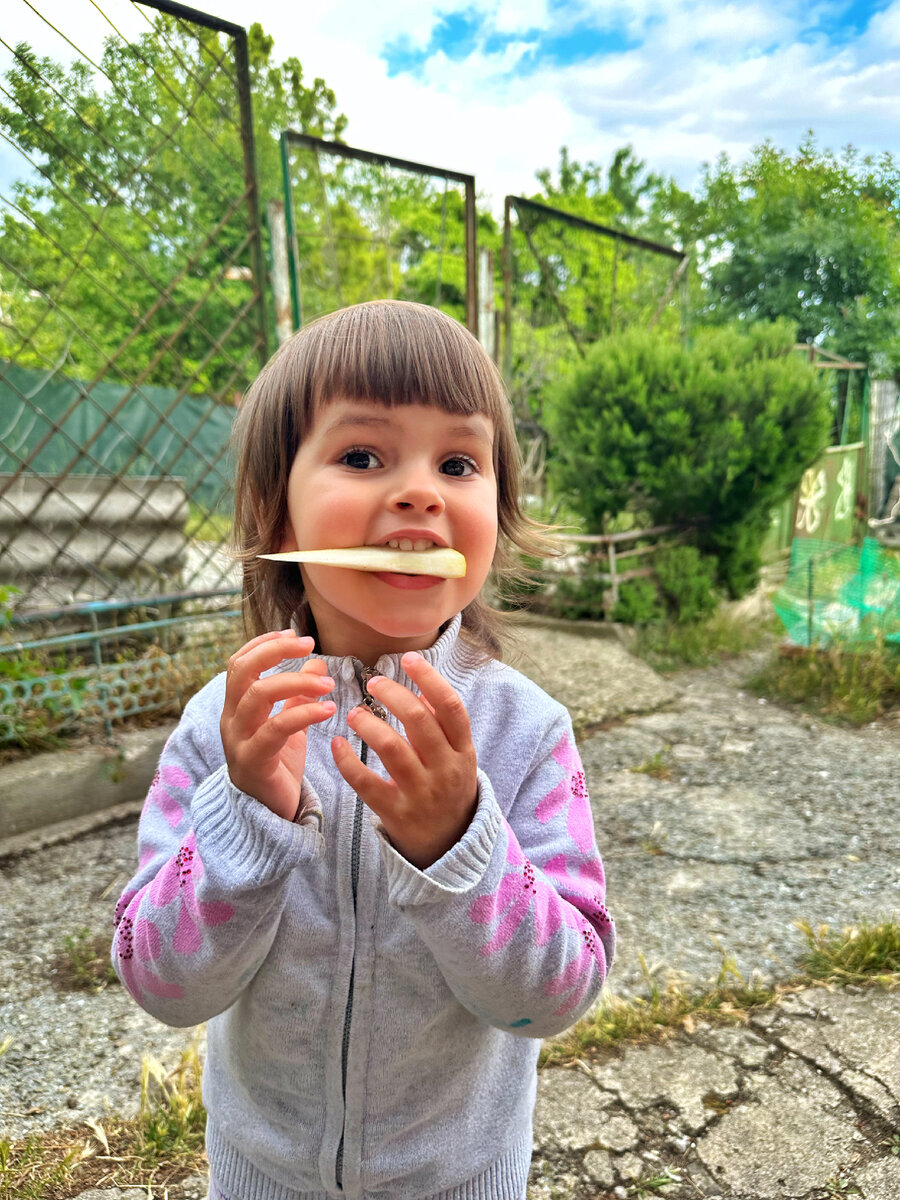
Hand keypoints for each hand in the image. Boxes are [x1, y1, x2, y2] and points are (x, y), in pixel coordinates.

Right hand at [221, 630, 335, 819]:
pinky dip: (304, 713)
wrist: (266, 816)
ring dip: (295, 682)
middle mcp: (231, 720)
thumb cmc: (276, 767)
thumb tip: (316, 663)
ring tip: (328, 684)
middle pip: (242, 672)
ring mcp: (238, 741)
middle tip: (308, 644)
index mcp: (236, 708)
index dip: (262, 643)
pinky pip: (276, 729)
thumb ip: (297, 695)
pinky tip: (328, 710)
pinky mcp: (254, 762)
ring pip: (257, 695)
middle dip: (275, 651)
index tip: (293, 633)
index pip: (238, 664)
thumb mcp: (288, 725)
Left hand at [330, 652, 477, 868]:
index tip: (408, 658)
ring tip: (353, 714)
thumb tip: (422, 689)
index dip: (430, 678)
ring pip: (392, 749)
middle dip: (393, 695)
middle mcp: (446, 770)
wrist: (449, 846)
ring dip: (368, 724)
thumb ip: (444, 726)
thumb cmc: (449, 789)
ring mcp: (422, 793)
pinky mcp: (396, 813)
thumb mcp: (459, 758)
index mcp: (464, 752)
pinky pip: (366, 783)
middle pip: (419, 722)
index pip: (451, 707)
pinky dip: (348, 761)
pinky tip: (338, 744)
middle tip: (373, 683)